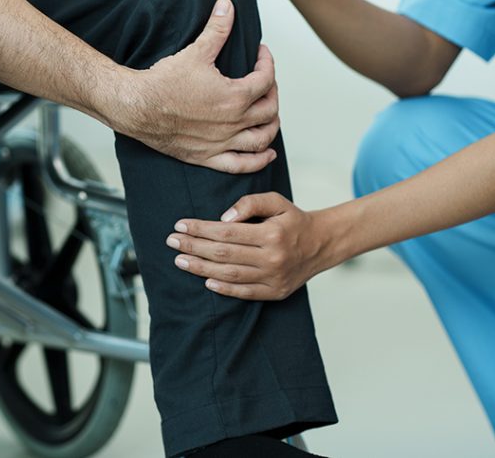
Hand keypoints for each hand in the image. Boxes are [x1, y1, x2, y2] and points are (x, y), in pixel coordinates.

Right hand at [115, 0, 280, 174]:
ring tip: (271, 116)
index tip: (261, 55)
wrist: (137, 107)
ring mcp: (222, 142)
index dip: (268, 63)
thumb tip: (228, 5)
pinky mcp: (207, 157)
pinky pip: (242, 164)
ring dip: (271, 126)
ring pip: (261, 138)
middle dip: (272, 93)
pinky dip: (259, 160)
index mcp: (235, 96)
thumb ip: (217, 29)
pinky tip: (267, 153)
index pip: (266, 79)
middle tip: (265, 82)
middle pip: (269, 109)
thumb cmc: (163, 82)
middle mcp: (234, 122)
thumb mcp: (195, 52)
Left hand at [165, 192, 337, 299]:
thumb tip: (224, 217)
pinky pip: (245, 293)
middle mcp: (272, 258)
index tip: (180, 225)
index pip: (226, 232)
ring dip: (201, 269)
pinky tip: (205, 280)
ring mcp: (274, 278)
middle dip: (193, 247)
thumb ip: (250, 203)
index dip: (200, 229)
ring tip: (180, 261)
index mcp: (271, 234)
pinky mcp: (275, 292)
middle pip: (223, 254)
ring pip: (230, 275)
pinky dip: (224, 289)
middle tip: (172, 241)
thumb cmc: (293, 220)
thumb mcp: (276, 201)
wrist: (322, 244)